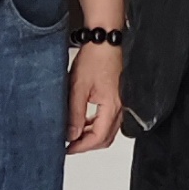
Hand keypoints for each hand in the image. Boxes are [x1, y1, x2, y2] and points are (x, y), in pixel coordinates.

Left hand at [66, 38, 124, 155]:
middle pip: (105, 138)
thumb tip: (71, 134)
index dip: (81, 146)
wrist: (105, 41)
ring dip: (91, 135)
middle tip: (69, 145)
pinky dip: (96, 125)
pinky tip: (84, 121)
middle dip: (87, 144)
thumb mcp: (78, 88)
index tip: (67, 148)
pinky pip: (109, 119)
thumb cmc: (95, 58)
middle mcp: (120, 107)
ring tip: (74, 133)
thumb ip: (75, 114)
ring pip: (108, 130)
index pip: (98, 137)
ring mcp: (121, 103)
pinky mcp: (118, 97)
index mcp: (112, 106)